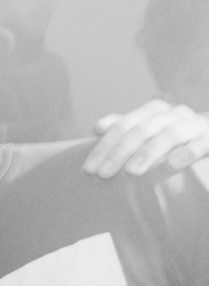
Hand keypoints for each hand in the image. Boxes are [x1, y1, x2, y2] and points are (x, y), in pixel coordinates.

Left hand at [84, 100, 208, 177]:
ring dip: (148, 152)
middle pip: (142, 129)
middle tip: (103, 174)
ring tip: (131, 172)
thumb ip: (124, 129)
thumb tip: (98, 127)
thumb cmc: (172, 142)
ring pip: (170, 134)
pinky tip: (173, 165)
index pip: (122, 126)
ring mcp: (195, 124)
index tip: (88, 169)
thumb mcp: (147, 133)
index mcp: (154, 111)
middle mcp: (174, 114)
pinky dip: (188, 152)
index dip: (103, 147)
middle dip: (119, 152)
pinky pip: (203, 143)